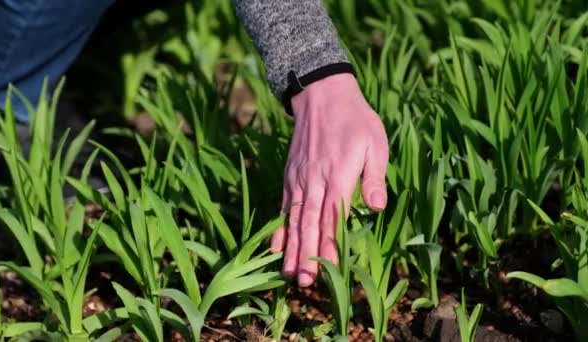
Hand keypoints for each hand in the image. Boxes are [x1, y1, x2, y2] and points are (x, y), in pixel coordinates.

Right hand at [271, 73, 388, 286]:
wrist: (322, 96)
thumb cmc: (355, 120)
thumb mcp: (375, 143)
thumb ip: (373, 177)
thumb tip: (377, 207)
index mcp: (338, 177)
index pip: (334, 219)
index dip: (330, 245)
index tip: (329, 270)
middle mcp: (314, 183)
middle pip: (310, 225)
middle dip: (307, 255)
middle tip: (304, 283)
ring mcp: (299, 181)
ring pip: (294, 220)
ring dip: (291, 248)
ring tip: (287, 273)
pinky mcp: (290, 177)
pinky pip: (284, 207)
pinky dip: (279, 228)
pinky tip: (275, 247)